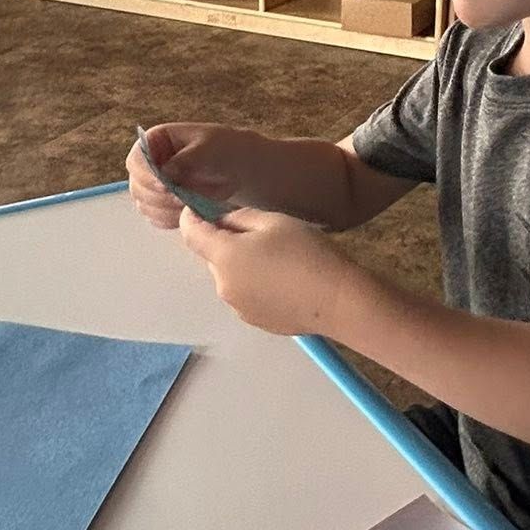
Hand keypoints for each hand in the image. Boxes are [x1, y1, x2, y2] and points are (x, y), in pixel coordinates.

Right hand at [125, 123, 262, 230]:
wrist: (238, 168)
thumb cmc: (223, 149)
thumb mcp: (207, 148)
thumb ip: (185, 159)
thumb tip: (165, 172)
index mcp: (155, 141)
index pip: (137, 160)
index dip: (145, 174)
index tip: (164, 185)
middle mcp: (149, 164)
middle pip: (137, 186)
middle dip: (159, 197)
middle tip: (182, 200)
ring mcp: (153, 186)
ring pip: (145, 205)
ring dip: (166, 210)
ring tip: (192, 205)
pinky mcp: (162, 205)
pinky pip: (156, 218)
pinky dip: (171, 219)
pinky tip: (190, 213)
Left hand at [179, 207, 354, 336]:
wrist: (338, 300)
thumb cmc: (307, 254)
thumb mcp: (273, 221)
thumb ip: (239, 217)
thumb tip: (222, 221)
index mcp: (224, 258)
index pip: (191, 235)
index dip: (190, 218)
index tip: (197, 208)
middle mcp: (223, 286)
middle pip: (213, 258)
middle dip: (225, 243)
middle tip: (260, 234)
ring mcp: (238, 308)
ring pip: (230, 277)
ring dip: (241, 265)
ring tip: (277, 260)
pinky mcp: (255, 321)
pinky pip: (246, 295)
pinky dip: (255, 285)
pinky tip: (284, 282)